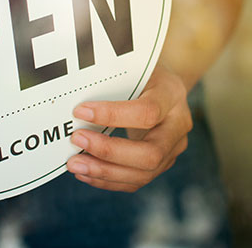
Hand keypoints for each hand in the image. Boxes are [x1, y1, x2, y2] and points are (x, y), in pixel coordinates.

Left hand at [66, 65, 192, 191]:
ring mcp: (172, 150)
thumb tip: (73, 101)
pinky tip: (85, 173)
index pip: (147, 112)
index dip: (112, 115)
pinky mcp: (161, 164)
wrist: (164, 88)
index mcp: (172, 96)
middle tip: (77, 140)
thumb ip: (112, 82)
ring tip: (75, 164)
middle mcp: (178, 126)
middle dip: (109, 152)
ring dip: (104, 172)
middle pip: (150, 153)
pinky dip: (107, 180)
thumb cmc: (143, 75)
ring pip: (143, 174)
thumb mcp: (133, 69)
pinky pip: (135, 181)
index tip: (80, 111)